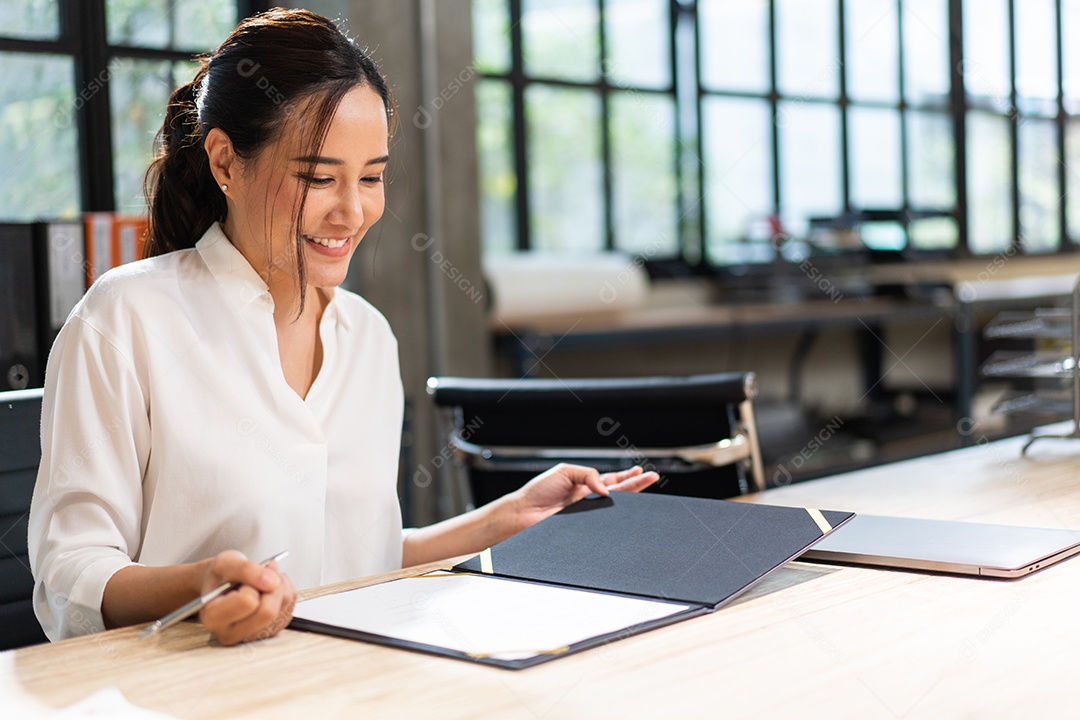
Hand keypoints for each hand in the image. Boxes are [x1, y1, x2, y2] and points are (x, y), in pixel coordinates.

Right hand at [197, 550, 296, 645]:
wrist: (222, 585)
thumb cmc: (220, 576)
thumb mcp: (225, 563)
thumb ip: (245, 570)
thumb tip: (272, 582)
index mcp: (214, 619)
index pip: (247, 601)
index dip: (252, 583)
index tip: (244, 579)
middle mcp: (231, 634)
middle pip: (268, 611)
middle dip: (271, 585)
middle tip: (262, 574)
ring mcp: (253, 636)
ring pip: (283, 606)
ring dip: (280, 584)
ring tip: (263, 579)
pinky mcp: (271, 631)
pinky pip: (290, 606)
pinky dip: (285, 590)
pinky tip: (270, 588)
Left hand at [509, 463, 658, 532]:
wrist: (523, 513)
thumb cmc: (538, 491)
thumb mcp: (565, 471)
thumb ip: (588, 475)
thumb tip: (607, 491)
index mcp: (584, 484)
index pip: (611, 480)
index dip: (627, 476)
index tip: (642, 471)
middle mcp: (588, 498)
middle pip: (619, 491)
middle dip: (636, 484)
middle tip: (653, 477)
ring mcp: (587, 512)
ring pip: (615, 506)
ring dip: (631, 497)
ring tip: (645, 484)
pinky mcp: (584, 525)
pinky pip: (603, 520)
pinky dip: (615, 516)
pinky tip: (626, 509)